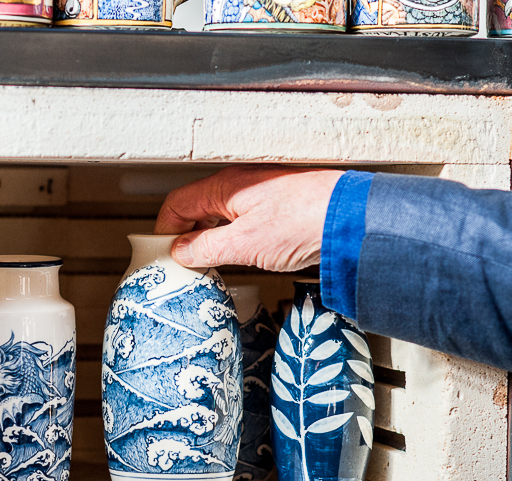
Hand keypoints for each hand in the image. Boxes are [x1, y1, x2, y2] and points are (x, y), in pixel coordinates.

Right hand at [154, 165, 343, 270]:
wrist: (351, 220)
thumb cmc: (305, 221)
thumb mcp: (244, 243)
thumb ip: (208, 247)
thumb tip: (182, 251)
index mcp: (226, 187)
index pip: (178, 202)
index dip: (164, 227)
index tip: (160, 251)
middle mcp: (242, 186)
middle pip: (198, 207)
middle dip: (185, 233)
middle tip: (181, 261)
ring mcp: (262, 196)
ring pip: (221, 215)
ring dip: (209, 237)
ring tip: (206, 263)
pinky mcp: (280, 210)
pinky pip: (243, 221)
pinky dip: (231, 238)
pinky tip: (238, 255)